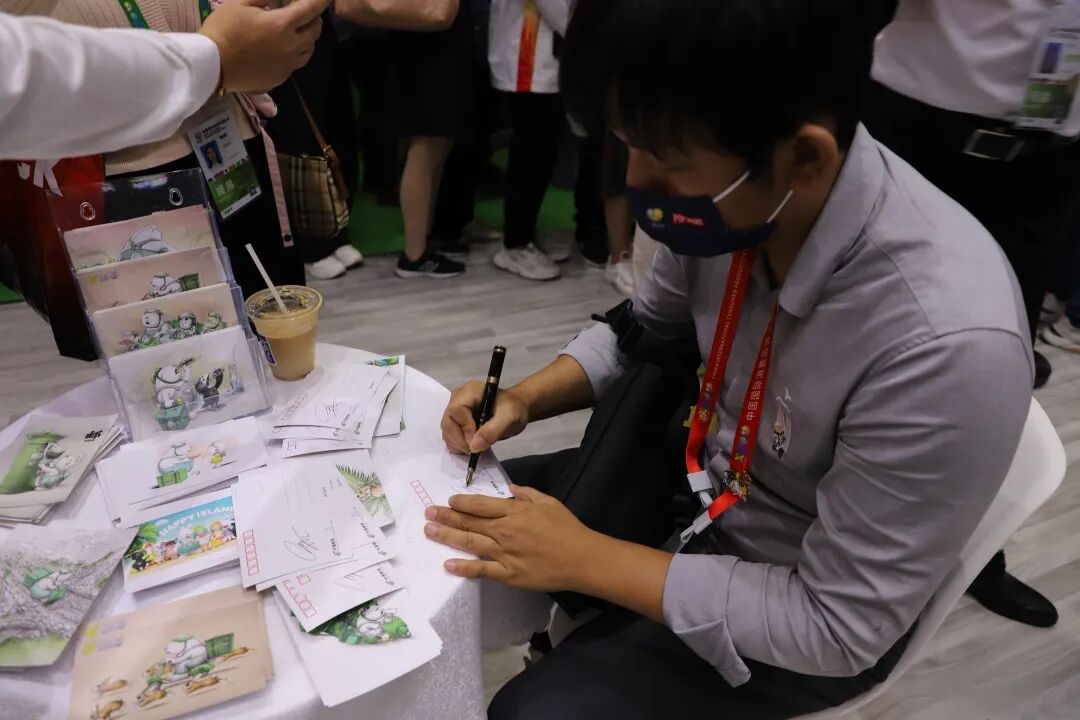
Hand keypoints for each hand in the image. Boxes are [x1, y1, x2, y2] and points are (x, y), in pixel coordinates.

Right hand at [199, 0, 327, 92]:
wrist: (211, 65)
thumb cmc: (223, 29)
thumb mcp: (241, 3)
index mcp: (282, 25)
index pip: (311, 9)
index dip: (321, 0)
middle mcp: (291, 47)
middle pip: (315, 30)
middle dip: (312, 18)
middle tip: (300, 12)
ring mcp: (288, 65)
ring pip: (309, 49)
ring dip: (306, 37)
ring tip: (293, 31)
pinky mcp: (281, 78)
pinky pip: (296, 63)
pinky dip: (295, 53)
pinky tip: (281, 49)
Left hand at [424, 485, 597, 590]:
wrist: (581, 558)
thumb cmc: (567, 528)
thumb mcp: (548, 502)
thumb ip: (526, 494)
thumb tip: (509, 489)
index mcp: (514, 512)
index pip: (480, 505)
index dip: (461, 502)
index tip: (448, 500)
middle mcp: (504, 531)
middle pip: (469, 522)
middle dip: (446, 516)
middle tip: (428, 512)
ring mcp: (504, 554)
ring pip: (469, 543)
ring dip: (447, 536)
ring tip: (429, 531)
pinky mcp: (507, 574)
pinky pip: (481, 570)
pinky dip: (463, 567)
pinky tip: (447, 564)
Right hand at [441, 383, 529, 454]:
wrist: (515, 409)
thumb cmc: (514, 408)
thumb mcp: (509, 417)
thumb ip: (492, 430)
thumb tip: (474, 446)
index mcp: (470, 392)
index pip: (456, 410)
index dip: (464, 428)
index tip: (477, 442)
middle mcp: (458, 399)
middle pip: (448, 422)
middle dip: (460, 440)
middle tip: (476, 450)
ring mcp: (455, 411)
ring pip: (447, 431)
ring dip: (459, 445)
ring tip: (478, 448)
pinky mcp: (456, 422)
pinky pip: (450, 437)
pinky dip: (458, 446)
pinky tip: (473, 447)